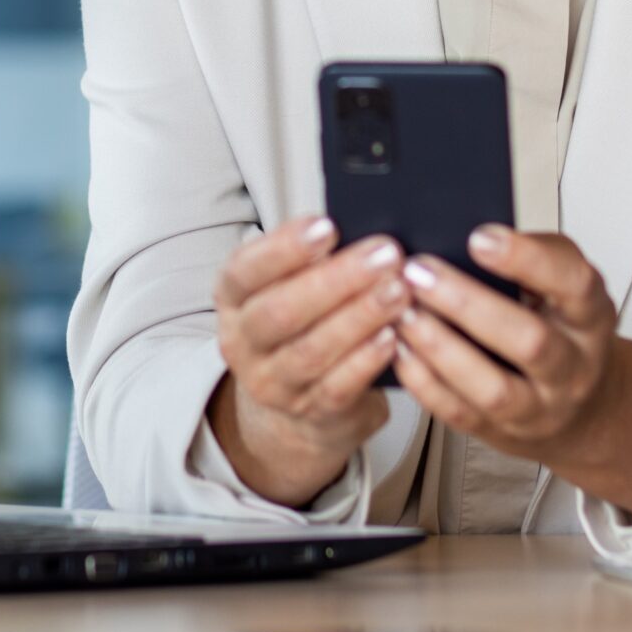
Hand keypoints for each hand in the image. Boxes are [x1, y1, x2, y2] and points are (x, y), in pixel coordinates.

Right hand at [207, 216, 408, 506]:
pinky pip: (337, 387)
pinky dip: (366, 360)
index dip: (284, 249)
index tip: (328, 226)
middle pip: (280, 312)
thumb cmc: (301, 321)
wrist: (295, 401)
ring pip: (311, 351)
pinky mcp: (308, 411)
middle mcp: (243, 342)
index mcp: (233, 298)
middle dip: (337, 280)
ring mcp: (272, 382)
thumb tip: (362, 219)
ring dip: (359, 317)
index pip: (245, 270)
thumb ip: (311, 258)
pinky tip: (393, 336)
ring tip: (398, 290)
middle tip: (386, 254)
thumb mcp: (287, 285)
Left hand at [391, 225, 631, 523]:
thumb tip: (465, 232)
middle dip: (468, 304)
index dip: (528, 260)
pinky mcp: (501, 433)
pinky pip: (460, 413)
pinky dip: (424, 382)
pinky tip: (400, 349)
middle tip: (420, 272)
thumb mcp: (565, 289)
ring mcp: (539, 407)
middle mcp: (572, 367)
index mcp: (589, 317)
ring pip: (493, 388)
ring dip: (441, 349)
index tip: (479, 238)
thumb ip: (531, 257)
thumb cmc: (563, 333)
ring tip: (403, 313)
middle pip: (530, 342)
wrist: (582, 411)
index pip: (574, 285)